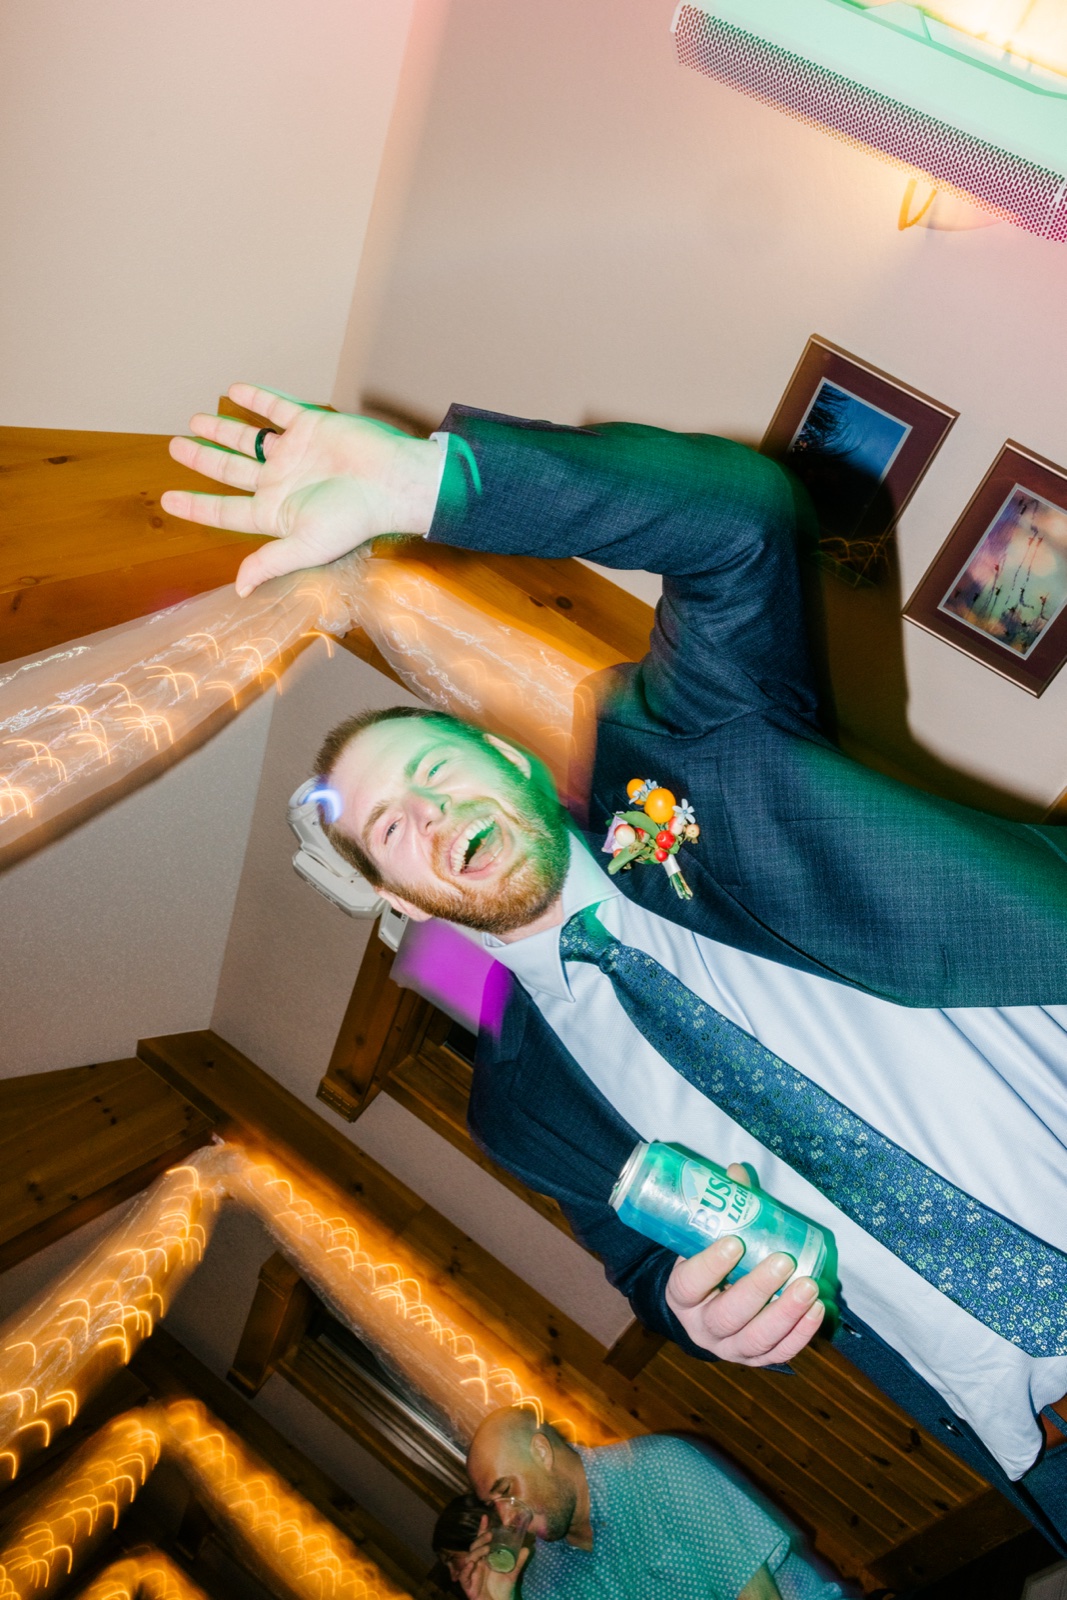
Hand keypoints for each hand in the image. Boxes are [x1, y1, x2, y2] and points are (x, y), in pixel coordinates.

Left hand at [161, 383, 443, 595]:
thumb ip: (270, 562)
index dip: (195, 505)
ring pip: (247, 439)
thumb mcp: (306, 545)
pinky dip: (257, 399)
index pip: (225, 510)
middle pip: (230, 470)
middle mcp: (281, 482)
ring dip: (222, 430)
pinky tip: (235, 391)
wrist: (391, 481)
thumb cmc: (353, 518)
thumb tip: (240, 588)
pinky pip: (277, 409)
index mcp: (275, 512)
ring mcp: (294, 453)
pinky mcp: (311, 426)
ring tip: (195, 422)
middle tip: (175, 447)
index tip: (167, 500)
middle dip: (202, 459)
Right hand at [456, 1518, 529, 1598]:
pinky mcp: (468, 1586)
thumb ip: (518, 1562)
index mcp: (485, 1559)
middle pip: (475, 1547)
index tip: (485, 1517)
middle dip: (480, 1539)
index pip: (482, 1541)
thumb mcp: (512, 1574)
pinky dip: (466, 1569)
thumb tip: (527, 1548)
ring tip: (486, 1549)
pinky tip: (472, 1564)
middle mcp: (477, 1564)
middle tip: (490, 1535)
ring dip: (477, 1551)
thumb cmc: (502, 1590)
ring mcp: (472, 1574)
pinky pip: (464, 1576)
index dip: (482, 1529)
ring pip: (469, 1558)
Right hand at [664, 1164, 824, 1365]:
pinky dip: (801, 1334)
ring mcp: (728, 1347)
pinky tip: (817, 1310)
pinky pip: (779, 1353)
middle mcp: (700, 1326)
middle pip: (727, 1315)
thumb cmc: (706, 1262)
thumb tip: (737, 1172)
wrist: (704, 1307)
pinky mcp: (754, 1358)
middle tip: (784, 1261)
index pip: (689, 1283)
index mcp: (680, 1294)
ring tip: (810, 1287)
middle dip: (758, 1289)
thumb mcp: (704, 1239)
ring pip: (756, 1339)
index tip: (735, 1242)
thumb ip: (723, 1207)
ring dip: (785, 1314)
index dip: (710, 1265)